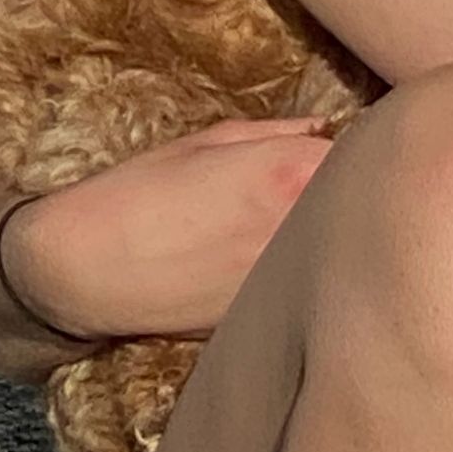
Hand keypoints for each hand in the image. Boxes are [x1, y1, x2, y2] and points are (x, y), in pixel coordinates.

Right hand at [0, 115, 338, 340]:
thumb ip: (279, 133)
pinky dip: (305, 280)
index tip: (355, 150)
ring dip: (338, 240)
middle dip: (359, 195)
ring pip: (343, 253)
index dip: (365, 149)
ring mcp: (291, 280)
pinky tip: (281, 275)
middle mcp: (302, 227)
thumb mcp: (205, 142)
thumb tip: (326, 129)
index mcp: (291, 170)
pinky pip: (307, 290)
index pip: (369, 151)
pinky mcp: (272, 322)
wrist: (83, 275)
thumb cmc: (137, 193)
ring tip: (306, 232)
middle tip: (340, 189)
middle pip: (366, 206)